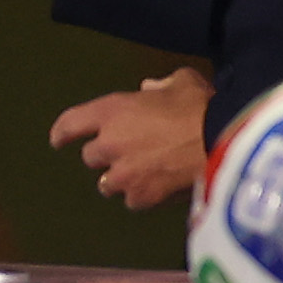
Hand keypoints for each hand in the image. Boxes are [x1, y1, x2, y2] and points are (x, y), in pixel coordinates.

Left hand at [49, 68, 215, 210]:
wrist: (224, 142)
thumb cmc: (204, 106)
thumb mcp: (183, 82)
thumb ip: (161, 85)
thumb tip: (150, 89)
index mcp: (112, 111)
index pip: (71, 123)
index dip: (63, 132)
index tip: (59, 141)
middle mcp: (109, 144)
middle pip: (91, 158)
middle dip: (106, 157)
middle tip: (130, 153)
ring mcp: (123, 174)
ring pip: (108, 184)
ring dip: (121, 179)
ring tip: (144, 175)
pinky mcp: (141, 197)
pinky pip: (134, 200)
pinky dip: (144, 196)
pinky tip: (162, 190)